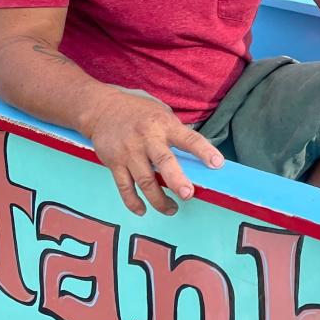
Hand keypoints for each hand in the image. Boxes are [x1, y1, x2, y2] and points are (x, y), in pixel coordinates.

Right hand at [80, 89, 223, 214]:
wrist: (102, 109)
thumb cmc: (138, 112)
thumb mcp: (161, 113)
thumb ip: (176, 132)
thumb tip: (198, 154)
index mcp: (164, 125)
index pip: (189, 139)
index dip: (204, 151)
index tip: (217, 164)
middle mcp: (147, 138)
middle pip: (164, 162)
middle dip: (177, 180)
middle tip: (188, 194)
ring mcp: (129, 152)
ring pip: (145, 181)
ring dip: (158, 199)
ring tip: (171, 209)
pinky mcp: (114, 163)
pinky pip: (125, 187)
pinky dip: (133, 202)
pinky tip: (143, 210)